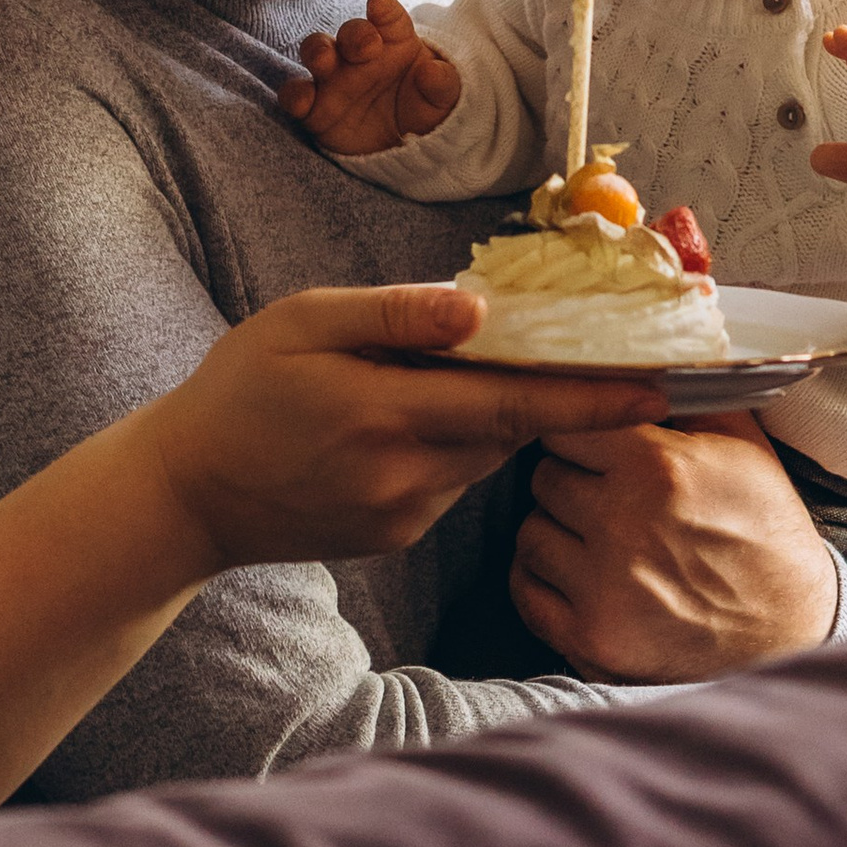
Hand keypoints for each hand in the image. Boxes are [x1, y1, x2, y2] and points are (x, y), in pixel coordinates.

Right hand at [149, 285, 664, 569]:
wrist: (188, 494)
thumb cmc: (241, 388)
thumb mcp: (304, 322)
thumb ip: (395, 315)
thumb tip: (477, 311)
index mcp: (387, 413)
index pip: (514, 404)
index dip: (592, 398)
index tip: (658, 389)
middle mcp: (405, 475)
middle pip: (509, 428)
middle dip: (558, 394)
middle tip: (603, 354)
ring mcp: (402, 514)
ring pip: (482, 453)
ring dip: (494, 413)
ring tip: (462, 371)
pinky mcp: (394, 535)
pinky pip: (449, 478)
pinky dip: (452, 441)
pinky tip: (408, 414)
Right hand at [278, 0, 464, 152]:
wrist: (405, 146)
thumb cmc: (424, 108)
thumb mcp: (444, 100)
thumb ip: (443, 84)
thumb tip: (433, 73)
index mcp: (394, 40)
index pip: (387, 15)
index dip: (383, 8)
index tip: (380, 5)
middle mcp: (360, 53)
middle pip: (351, 31)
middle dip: (355, 34)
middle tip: (366, 46)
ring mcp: (334, 78)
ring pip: (316, 51)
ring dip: (317, 51)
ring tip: (324, 62)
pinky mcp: (315, 107)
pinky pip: (296, 94)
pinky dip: (295, 94)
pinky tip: (303, 100)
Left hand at [510, 414, 840, 679]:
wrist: (793, 629)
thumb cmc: (767, 529)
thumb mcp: (743, 445)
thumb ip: (686, 398)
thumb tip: (640, 367)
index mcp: (656, 466)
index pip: (567, 426)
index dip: (582, 434)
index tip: (597, 447)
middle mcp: (623, 525)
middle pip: (545, 478)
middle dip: (571, 481)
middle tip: (602, 493)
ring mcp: (605, 588)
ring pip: (531, 533)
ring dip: (557, 530)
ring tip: (593, 535)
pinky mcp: (594, 639)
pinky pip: (526, 592)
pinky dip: (541, 580)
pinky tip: (574, 572)